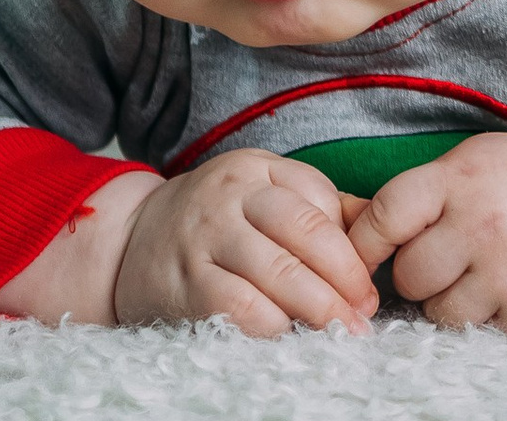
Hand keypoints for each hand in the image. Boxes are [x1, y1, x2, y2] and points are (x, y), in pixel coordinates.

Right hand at [112, 148, 380, 336]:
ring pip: (275, 273)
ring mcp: (205, 240)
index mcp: (256, 169)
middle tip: (365, 314)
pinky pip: (238, 308)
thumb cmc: (215, 220)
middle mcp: (231, 197)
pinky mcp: (185, 286)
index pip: (318, 198)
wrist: (128, 242)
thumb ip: (316, 205)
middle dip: (344, 278)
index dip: (351, 244)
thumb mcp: (261, 192)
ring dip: (317, 307)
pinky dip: (272, 325)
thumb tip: (378, 229)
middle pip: (304, 234)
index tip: (371, 281)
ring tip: (342, 331)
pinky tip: (290, 336)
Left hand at [345, 133, 506, 331]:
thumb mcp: (482, 160)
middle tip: (451, 257)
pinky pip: (479, 331)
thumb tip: (360, 231)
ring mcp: (504, 272)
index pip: (386, 214)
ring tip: (486, 271)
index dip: (365, 241)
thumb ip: (429, 192)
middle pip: (407, 274)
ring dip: (452, 300)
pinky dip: (488, 316)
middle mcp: (480, 223)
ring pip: (438, 312)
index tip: (364, 256)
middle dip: (420, 273)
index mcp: (463, 177)